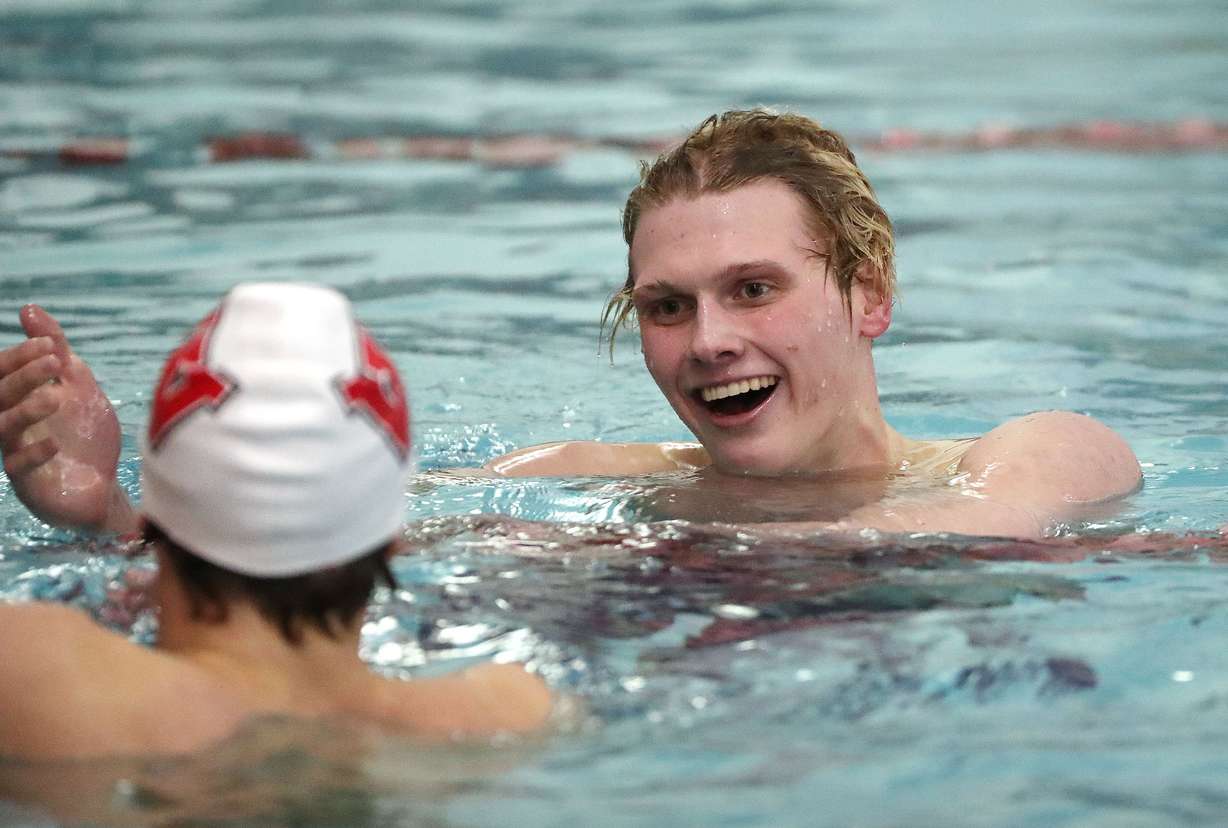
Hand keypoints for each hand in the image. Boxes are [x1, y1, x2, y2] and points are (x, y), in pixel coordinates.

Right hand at [0, 305, 133, 531]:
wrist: (105, 487)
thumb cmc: (86, 435)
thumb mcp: (79, 386)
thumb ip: (58, 351)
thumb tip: (28, 308)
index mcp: (19, 400)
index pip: (1, 373)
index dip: (18, 357)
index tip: (47, 344)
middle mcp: (10, 426)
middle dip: (23, 375)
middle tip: (54, 362)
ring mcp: (16, 454)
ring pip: (3, 429)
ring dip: (25, 410)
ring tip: (55, 398)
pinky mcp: (28, 485)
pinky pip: (18, 468)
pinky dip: (35, 453)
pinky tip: (54, 443)